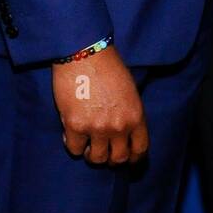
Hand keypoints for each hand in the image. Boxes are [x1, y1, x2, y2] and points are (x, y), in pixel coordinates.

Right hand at [52, 45, 147, 165]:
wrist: (84, 53)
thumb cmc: (108, 66)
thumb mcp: (129, 91)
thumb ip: (129, 113)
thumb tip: (123, 132)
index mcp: (136, 116)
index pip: (140, 149)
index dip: (133, 158)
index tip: (127, 158)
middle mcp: (119, 126)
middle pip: (118, 159)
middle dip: (111, 158)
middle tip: (104, 152)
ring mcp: (97, 128)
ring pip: (96, 159)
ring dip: (92, 154)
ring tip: (88, 145)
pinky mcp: (75, 126)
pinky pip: (75, 149)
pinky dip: (73, 145)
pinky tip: (72, 134)